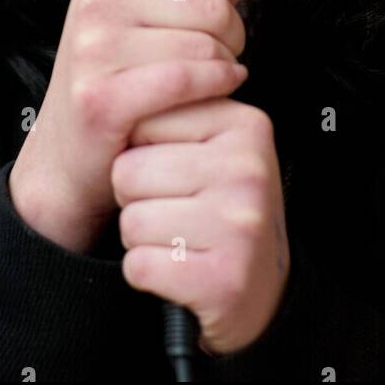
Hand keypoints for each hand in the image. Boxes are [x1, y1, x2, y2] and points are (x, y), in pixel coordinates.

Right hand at [9, 0, 247, 251]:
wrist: (65, 160)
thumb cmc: (103, 76)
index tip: (220, 4)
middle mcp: (96, 0)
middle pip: (213, 3)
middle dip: (230, 34)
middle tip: (218, 53)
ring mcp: (95, 47)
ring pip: (207, 44)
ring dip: (225, 68)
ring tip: (209, 78)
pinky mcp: (104, 96)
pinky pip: (191, 77)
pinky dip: (217, 88)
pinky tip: (214, 92)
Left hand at [111, 95, 290, 355]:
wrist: (263, 287)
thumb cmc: (222, 207)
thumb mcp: (213, 148)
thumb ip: (175, 115)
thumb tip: (120, 97)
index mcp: (245, 123)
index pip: (143, 121)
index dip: (141, 152)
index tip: (173, 170)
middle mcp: (248, 168)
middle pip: (128, 172)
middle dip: (136, 197)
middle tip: (175, 210)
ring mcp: (239, 224)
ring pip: (130, 221)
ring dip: (140, 238)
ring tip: (178, 237)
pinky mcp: (224, 278)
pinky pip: (139, 265)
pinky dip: (146, 272)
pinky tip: (177, 268)